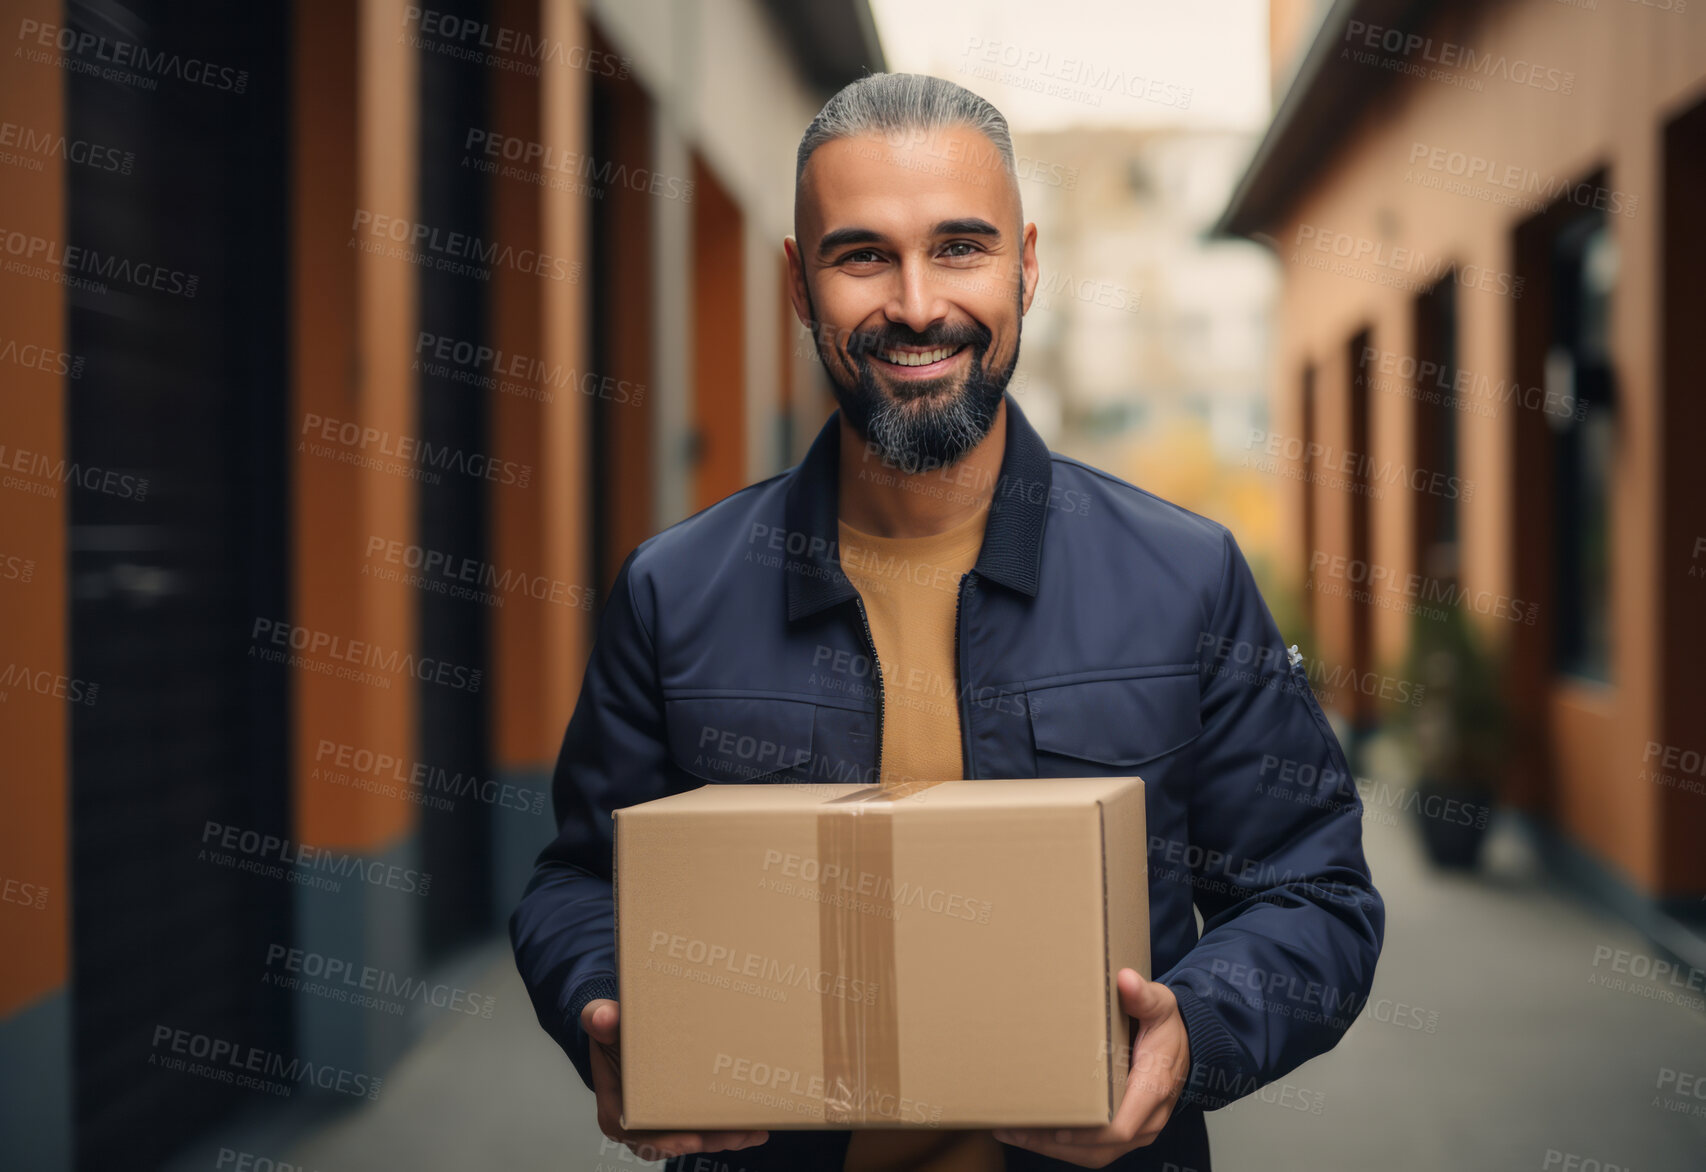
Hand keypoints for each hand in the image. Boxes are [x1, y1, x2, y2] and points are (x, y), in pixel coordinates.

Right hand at [581, 998, 769, 1160]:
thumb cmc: (613, 1031)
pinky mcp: (681, 1114)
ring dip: (724, 1137)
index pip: (638, 1133)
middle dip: (707, 1140)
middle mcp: (639, 1123)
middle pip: (674, 1140)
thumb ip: (600, 1018)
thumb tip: (602, 1017)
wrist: (624, 1030)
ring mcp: (662, 1120)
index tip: (689, 1141)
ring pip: (695, 1137)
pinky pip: (704, 1127)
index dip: (665, 1141)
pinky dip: (729, 1129)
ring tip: (753, 1132)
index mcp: (616, 1109)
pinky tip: (755, 1128)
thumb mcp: (603, 1021)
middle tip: (735, 1135)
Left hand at [992, 969, 1190, 1168]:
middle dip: (1055, 1144)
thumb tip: (1126, 980)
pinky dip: (1065, 1146)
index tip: (1056, 1128)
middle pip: (1101, 1148)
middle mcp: (1148, 1118)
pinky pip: (1096, 1149)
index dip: (1089, 1133)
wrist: (1186, 1043)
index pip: (1122, 1126)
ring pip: (1095, 1154)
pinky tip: (1034, 1134)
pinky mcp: (1126, 1130)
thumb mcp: (1160, 1005)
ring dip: (1053, 1149)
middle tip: (1015, 1130)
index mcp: (1154, 1088)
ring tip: (1014, 1133)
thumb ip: (1143, 995)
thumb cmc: (1168, 1026)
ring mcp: (1137, 1129)